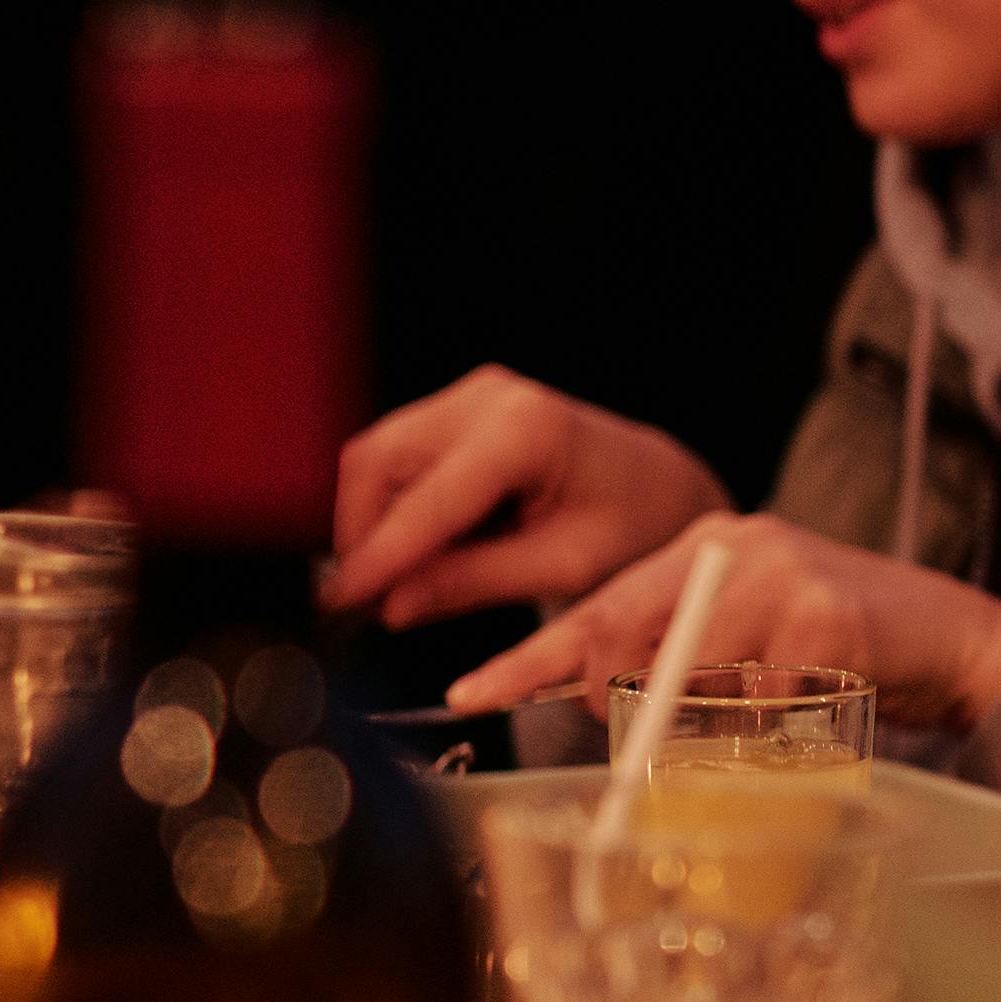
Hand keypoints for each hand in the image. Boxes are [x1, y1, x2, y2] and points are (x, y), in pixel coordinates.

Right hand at [326, 367, 730, 626]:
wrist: (660, 489)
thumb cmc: (633, 527)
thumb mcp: (564, 567)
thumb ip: (475, 582)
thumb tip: (391, 604)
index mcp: (529, 429)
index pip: (429, 498)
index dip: (378, 553)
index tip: (340, 600)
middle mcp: (492, 397)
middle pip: (380, 463)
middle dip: (365, 533)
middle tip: (369, 600)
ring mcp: (472, 397)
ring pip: (379, 461)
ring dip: (379, 523)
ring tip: (411, 580)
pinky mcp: (460, 410)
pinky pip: (400, 461)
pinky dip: (401, 509)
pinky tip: (433, 550)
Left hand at [447, 513, 1000, 733]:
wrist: (962, 640)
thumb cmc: (851, 652)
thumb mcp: (752, 646)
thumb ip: (681, 660)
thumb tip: (589, 701)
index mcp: (710, 547)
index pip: (601, 604)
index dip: (535, 654)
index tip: (476, 689)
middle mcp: (736, 547)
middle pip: (628, 633)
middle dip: (602, 692)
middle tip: (598, 729)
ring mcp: (780, 575)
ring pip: (692, 676)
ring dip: (714, 721)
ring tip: (776, 709)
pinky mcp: (824, 614)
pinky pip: (758, 698)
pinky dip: (773, 724)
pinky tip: (816, 705)